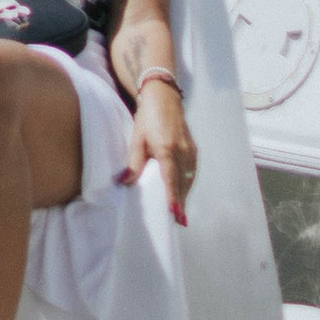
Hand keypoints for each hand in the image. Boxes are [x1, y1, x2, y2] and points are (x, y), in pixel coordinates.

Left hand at [124, 72, 196, 219]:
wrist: (164, 97)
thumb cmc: (148, 117)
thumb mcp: (137, 138)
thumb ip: (134, 162)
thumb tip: (125, 182)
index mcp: (167, 149)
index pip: (171, 179)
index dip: (173, 198)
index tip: (175, 214)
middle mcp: (183, 151)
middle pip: (182, 183)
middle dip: (181, 202)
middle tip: (178, 222)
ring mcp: (191, 150)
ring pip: (189, 179)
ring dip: (185, 195)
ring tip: (180, 212)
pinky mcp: (194, 149)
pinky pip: (192, 171)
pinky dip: (188, 183)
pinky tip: (183, 191)